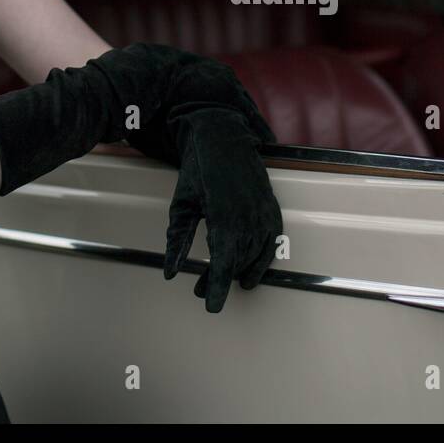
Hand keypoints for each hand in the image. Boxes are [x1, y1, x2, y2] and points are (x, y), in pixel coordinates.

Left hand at [161, 107, 282, 312]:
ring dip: (238, 272)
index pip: (222, 263)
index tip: (211, 306)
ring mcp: (264, 212)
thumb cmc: (200, 168)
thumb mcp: (182, 204)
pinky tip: (249, 269)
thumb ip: (177, 240)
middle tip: (200, 290)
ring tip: (221, 280)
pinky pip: (271, 243)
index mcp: (224, 216)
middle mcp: (248, 216)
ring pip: (256, 256)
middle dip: (219, 280)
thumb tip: (171, 272)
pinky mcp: (272, 208)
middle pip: (237, 263)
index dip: (216, 288)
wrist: (224, 136)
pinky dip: (261, 260)